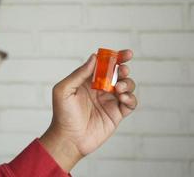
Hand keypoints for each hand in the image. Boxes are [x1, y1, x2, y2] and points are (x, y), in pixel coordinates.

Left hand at [40, 50, 136, 171]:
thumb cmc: (62, 114)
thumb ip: (79, 74)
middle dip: (124, 68)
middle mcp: (101, 89)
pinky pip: (130, 103)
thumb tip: (94, 58)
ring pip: (127, 86)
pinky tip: (123, 98)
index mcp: (89, 81)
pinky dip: (131, 98)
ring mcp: (110, 101)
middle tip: (122, 70)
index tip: (126, 54)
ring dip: (127, 83)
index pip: (104, 65)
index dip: (116, 57)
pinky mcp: (116, 114)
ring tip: (119, 88)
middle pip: (119, 73)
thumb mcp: (64, 90)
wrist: (68, 139)